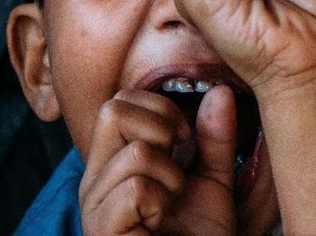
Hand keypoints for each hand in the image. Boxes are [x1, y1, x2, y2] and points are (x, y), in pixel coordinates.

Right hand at [79, 87, 240, 235]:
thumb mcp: (213, 182)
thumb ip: (214, 139)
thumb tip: (221, 92)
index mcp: (112, 164)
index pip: (120, 101)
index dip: (160, 110)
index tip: (184, 141)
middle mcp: (95, 181)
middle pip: (113, 111)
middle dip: (160, 128)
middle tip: (178, 163)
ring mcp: (94, 207)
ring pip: (135, 153)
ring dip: (171, 178)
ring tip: (170, 204)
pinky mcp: (101, 231)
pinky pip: (136, 188)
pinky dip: (161, 202)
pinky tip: (158, 223)